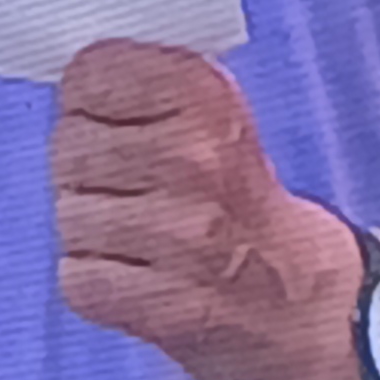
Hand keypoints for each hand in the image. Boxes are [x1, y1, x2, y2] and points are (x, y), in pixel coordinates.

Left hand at [48, 39, 360, 379]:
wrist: (311, 305)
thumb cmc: (247, 204)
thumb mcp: (219, 119)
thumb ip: (149, 88)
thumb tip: (69, 82)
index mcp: (210, 100)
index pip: (88, 73)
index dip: (87, 99)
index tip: (111, 118)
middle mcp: (196, 161)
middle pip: (69, 146)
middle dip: (86, 168)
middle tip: (132, 187)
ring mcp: (181, 237)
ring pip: (69, 213)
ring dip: (91, 230)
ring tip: (140, 236)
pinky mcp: (166, 306)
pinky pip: (77, 278)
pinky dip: (96, 283)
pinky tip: (138, 276)